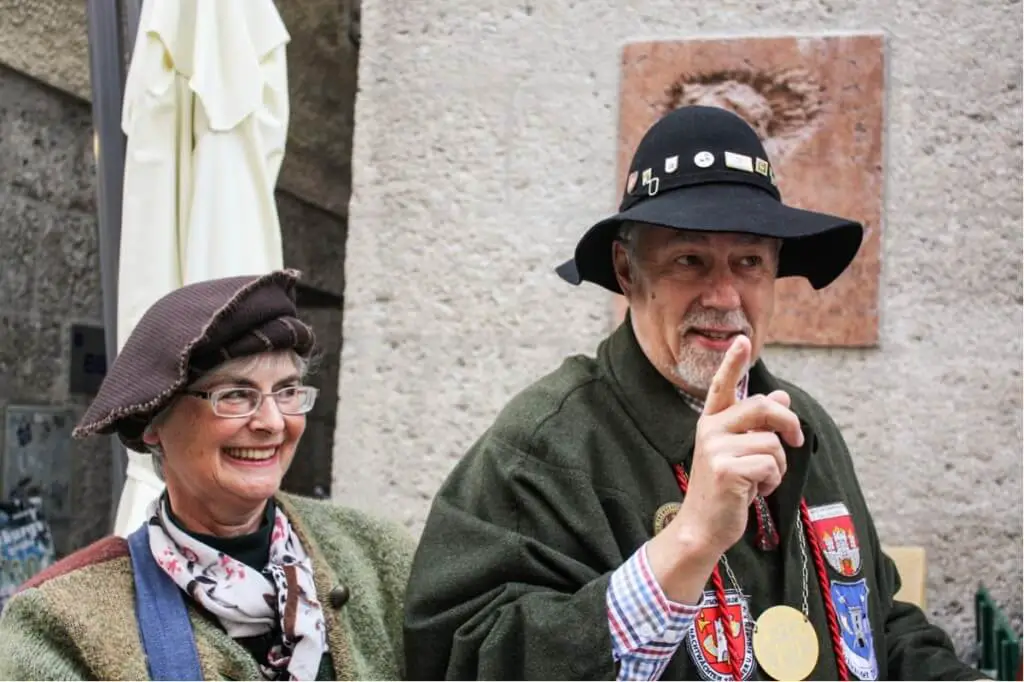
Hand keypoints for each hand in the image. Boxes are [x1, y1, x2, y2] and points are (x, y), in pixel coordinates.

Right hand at [677, 334, 802, 555]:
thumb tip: (781, 397)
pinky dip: (773, 481)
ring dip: (779, 465)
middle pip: (760, 406)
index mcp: (711, 423)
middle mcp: (710, 430)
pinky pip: (770, 464)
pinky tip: (758, 491)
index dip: (734, 363)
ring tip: (763, 480)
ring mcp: (716, 448)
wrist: (704, 526)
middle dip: (787, 423)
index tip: (742, 340)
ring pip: (771, 441)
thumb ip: (756, 426)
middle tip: (794, 441)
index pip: (723, 386)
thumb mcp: (741, 454)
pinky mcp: (726, 469)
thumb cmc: (725, 491)